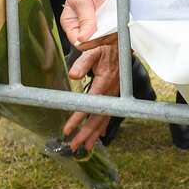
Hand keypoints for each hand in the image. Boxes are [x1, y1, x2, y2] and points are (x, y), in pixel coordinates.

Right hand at [61, 0, 114, 48]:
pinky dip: (118, 29)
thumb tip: (82, 39)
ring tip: (112, 18)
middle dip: (99, 36)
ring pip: (104, 40)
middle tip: (106, 23)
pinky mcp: (111, 23)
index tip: (95, 33)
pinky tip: (119, 21)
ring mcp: (99, 25)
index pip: (76, 41)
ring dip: (110, 33)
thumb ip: (84, 20)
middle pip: (91, 43)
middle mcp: (84, 25)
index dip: (86, 41)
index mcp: (71, 21)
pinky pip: (115, 33)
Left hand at [62, 35, 118, 152]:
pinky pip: (110, 113)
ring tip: (85, 147)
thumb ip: (82, 62)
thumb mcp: (92, 49)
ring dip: (94, 134)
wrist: (120, 42)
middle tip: (74, 146)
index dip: (78, 118)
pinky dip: (103, 126)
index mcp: (105, 80)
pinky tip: (98, 135)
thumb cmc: (104, 45)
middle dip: (86, 133)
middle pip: (99, 117)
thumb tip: (73, 75)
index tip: (68, 129)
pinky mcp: (115, 94)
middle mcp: (112, 90)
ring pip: (105, 118)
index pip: (90, 104)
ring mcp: (115, 93)